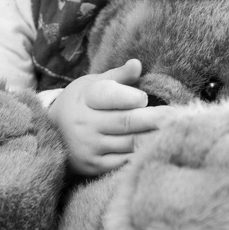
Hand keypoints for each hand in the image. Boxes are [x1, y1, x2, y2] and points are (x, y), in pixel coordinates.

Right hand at [49, 58, 170, 175]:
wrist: (52, 134)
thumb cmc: (81, 103)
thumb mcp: (92, 84)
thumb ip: (117, 76)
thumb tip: (137, 64)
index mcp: (85, 99)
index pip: (109, 97)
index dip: (129, 97)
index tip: (144, 97)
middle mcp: (85, 124)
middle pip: (126, 122)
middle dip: (154, 119)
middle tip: (176, 115)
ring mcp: (90, 147)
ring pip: (130, 143)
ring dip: (153, 137)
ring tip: (175, 130)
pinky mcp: (95, 166)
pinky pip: (125, 161)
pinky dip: (143, 154)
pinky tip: (159, 147)